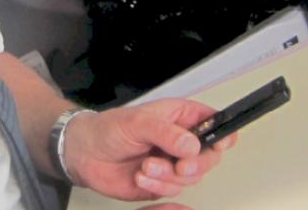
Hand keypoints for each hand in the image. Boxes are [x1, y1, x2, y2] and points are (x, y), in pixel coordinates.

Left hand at [63, 98, 236, 202]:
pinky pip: (173, 190)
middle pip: (209, 155)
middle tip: (180, 165)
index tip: (220, 143)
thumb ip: (167, 133)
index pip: (213, 122)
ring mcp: (172, 163)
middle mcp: (180, 141)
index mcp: (180, 117)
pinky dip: (157, 185)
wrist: (85, 154)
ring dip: (168, 175)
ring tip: (146, 166)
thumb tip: (192, 144)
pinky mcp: (162, 182)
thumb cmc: (108, 129)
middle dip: (196, 163)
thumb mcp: (138, 122)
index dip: (223, 132)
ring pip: (192, 177)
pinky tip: (141, 175)